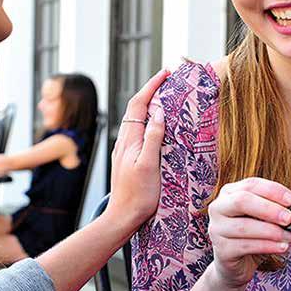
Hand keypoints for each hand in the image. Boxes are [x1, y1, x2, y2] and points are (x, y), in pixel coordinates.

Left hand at [107, 69, 168, 230]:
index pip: (139, 104)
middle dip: (150, 91)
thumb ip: (153, 137)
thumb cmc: (138, 195)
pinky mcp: (127, 160)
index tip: (165, 74)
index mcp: (130, 140)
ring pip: (135, 120)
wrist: (122, 217)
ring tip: (165, 98)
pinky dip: (147, 121)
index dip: (151, 86)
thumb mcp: (149, 165)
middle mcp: (124, 142)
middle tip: (168, 82)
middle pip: (135, 108)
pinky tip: (156, 127)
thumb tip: (159, 112)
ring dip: (149, 106)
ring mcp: (124, 151)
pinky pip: (137, 132)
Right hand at [207, 178, 290, 288]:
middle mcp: (219, 208)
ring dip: (272, 231)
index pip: (251, 184)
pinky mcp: (221, 250)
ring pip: (245, 226)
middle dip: (270, 209)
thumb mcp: (271, 222)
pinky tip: (281, 247)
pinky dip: (267, 246)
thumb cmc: (253, 237)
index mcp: (230, 193)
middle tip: (290, 218)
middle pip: (242, 201)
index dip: (273, 190)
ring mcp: (216, 229)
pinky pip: (246, 246)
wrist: (235, 266)